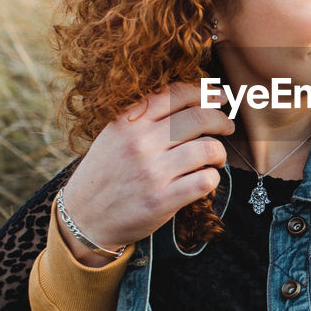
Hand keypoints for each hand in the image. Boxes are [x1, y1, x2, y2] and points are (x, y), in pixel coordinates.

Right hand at [59, 81, 233, 258]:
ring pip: (208, 148)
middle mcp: (141, 143)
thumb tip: (190, 100)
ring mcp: (152, 172)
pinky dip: (213, 178)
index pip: (176, 93)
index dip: (205, 92)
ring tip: (216, 158)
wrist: (83, 219)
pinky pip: (205, 180)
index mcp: (129, 122)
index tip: (218, 97)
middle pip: (199, 117)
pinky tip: (206, 179)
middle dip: (221, 119)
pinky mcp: (162, 200)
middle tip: (227, 126)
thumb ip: (144, 117)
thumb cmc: (105, 174)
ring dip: (219, 153)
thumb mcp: (113, 135)